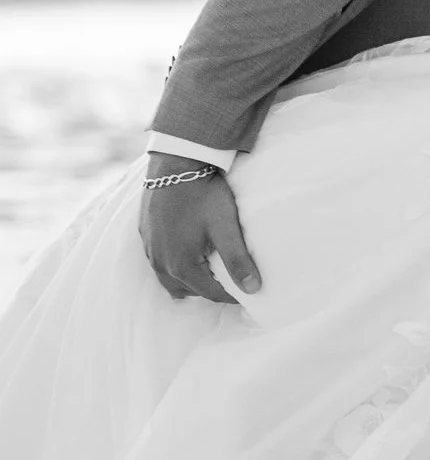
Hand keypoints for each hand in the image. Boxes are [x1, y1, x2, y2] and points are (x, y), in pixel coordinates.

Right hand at [139, 157, 259, 303]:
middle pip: (191, 290)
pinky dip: (175, 267)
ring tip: (211, 272)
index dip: (233, 296)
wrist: (175, 162)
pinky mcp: (145, 235)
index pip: (212, 294)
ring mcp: (150, 249)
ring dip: (191, 281)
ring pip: (171, 281)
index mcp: (181, 266)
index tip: (249, 293)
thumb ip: (238, 260)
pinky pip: (159, 263)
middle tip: (232, 282)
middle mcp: (161, 263)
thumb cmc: (204, 194)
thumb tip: (253, 290)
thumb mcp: (226, 228)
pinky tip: (188, 255)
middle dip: (212, 290)